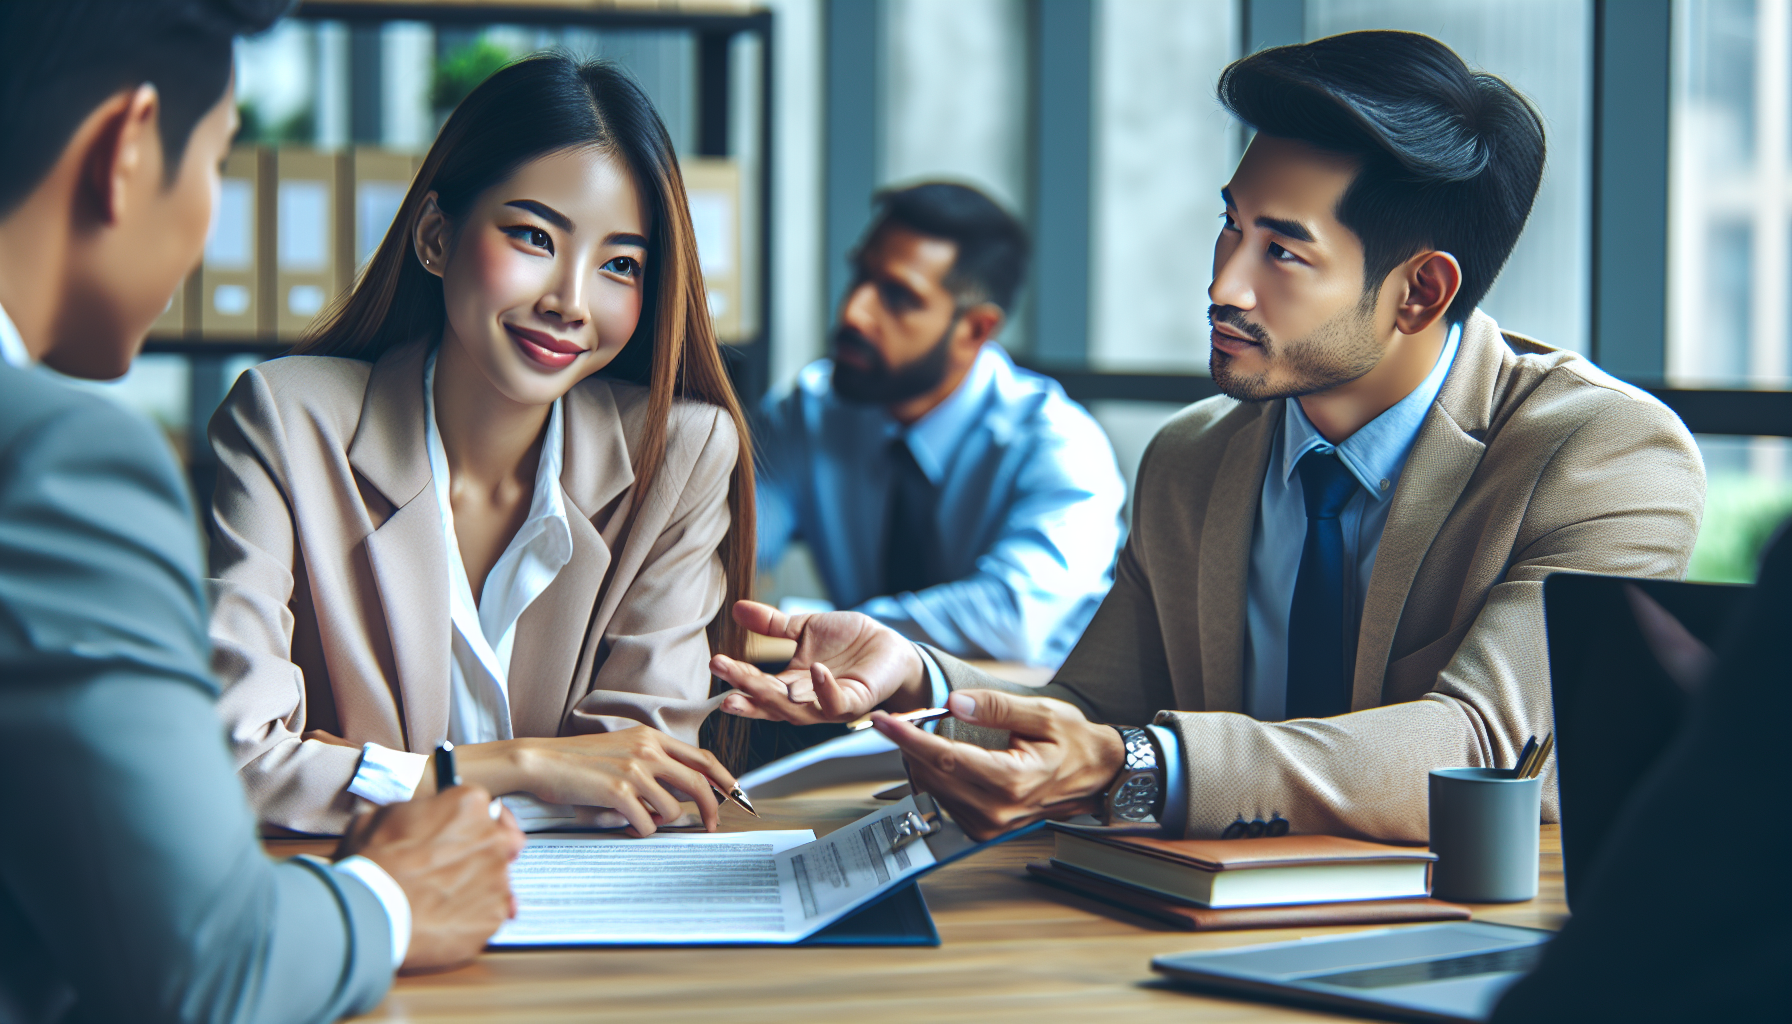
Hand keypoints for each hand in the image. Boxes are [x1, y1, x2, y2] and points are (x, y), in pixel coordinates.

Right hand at [336, 785, 524, 973]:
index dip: (471, 824)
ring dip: (477, 887)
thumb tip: (414, 817)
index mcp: (469, 805)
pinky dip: (474, 917)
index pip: (485, 808)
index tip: (463, 834)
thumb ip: (414, 812)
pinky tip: (447, 919)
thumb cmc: (374, 865)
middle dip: (485, 853)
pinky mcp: (495, 915)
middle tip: (457, 868)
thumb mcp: (383, 816)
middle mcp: (493, 838)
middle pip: (503, 842)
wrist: (373, 912)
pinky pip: (491, 914)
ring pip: (497, 881)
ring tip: (442, 900)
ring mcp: (498, 878)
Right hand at [455, 728, 735, 835]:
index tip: (735, 795)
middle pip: (699, 784)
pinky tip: (621, 823)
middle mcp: (648, 750)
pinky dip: (638, 829)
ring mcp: (635, 770)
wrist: (540, 762)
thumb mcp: (621, 751)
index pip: (702, 757)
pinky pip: (647, 824)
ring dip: (658, 822)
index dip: (724, 778)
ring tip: (635, 818)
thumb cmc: (577, 762)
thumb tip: (680, 795)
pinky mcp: (619, 791)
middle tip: (711, 826)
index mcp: (650, 738)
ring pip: (673, 810)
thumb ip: (652, 765)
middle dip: (712, 810)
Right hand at [709, 600, 928, 723]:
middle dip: (745, 689)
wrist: (889, 645)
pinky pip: (836, 701)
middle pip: (771, 701)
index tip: (716, 663)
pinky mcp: (856, 701)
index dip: (738, 677)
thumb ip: (773, 625)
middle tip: (722, 672)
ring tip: (750, 679)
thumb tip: (737, 609)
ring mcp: (830, 704)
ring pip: (797, 709)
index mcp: (792, 684)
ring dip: (772, 697)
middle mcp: (807, 700)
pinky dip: (824, 688)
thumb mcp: (806, 629)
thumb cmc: (849, 641)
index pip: (759, 686)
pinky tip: (814, 670)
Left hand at [871, 690, 1125, 840]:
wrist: (1099, 777)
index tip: (883, 721)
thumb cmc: (1076, 743)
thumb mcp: (1044, 714)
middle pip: (932, 776)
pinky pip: (944, 802)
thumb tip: (954, 705)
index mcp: (1011, 781)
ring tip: (925, 734)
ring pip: (933, 791)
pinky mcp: (984, 830)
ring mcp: (989, 826)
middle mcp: (996, 811)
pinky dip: (934, 777)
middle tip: (904, 718)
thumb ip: (997, 707)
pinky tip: (939, 757)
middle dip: (910, 745)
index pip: (945, 759)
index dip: (908, 738)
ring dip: (920, 761)